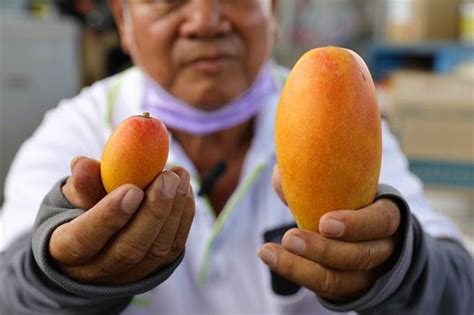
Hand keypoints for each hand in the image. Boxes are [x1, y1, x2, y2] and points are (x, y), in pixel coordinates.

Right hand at [49, 156, 194, 284]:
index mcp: (65, 251)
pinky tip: (185, 190)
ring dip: (174, 210)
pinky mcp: (155, 269)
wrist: (99, 238)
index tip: (132, 189)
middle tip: (167, 178)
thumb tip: (82, 164)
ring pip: (156, 250)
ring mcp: (129, 274)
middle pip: (128, 249)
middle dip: (153, 212)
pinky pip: (174, 248)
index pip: (83, 240)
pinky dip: (184, 217)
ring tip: (180, 176)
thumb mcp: (74, 195)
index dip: (108, 216)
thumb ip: (82, 183)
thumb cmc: (83, 209)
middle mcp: (96, 270)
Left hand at [260, 165, 400, 300]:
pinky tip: (271, 257)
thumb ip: (313, 177)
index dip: (356, 225)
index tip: (324, 222)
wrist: (359, 230)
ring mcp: (368, 274)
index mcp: (387, 216)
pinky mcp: (347, 288)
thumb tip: (279, 176)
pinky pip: (323, 287)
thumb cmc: (347, 198)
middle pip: (360, 256)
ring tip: (269, 251)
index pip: (381, 221)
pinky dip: (295, 273)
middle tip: (290, 237)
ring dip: (300, 267)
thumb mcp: (342, 185)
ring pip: (338, 279)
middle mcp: (384, 248)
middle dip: (323, 250)